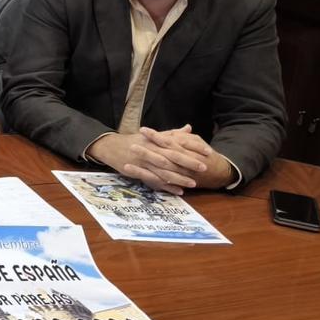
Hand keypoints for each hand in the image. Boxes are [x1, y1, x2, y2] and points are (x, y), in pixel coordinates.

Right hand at [90, 126, 224, 192]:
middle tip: (204, 168)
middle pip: (173, 156)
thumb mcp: (154, 135)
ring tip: (193, 183)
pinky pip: (154, 181)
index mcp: (157, 140)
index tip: (207, 151)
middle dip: (189, 163)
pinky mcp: (138, 171)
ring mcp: (144, 162)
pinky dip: (167, 187)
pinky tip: (178, 191)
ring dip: (179, 178)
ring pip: (164, 171)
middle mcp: (152, 150)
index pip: (179, 142)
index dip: (193, 147)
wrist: (111, 146)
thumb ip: (173, 133)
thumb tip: (189, 128)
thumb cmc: (135, 140)